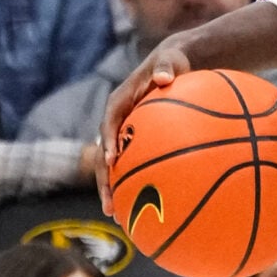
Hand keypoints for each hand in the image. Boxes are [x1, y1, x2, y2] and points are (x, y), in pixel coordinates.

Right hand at [100, 41, 194, 209]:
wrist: (172, 64)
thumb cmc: (172, 62)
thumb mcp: (169, 60)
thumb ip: (164, 67)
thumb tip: (163, 76)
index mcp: (119, 103)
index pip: (109, 124)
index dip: (108, 141)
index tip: (112, 161)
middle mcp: (116, 122)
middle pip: (104, 155)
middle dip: (105, 181)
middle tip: (110, 205)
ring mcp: (124, 135)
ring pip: (113, 167)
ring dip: (114, 191)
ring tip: (118, 217)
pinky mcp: (135, 144)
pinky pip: (133, 167)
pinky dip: (135, 185)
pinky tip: (147, 208)